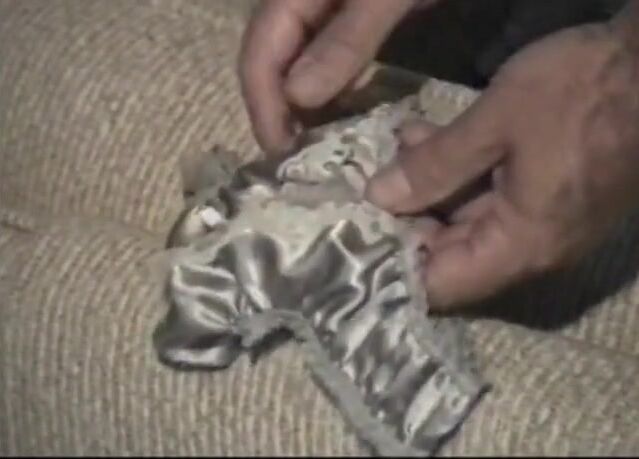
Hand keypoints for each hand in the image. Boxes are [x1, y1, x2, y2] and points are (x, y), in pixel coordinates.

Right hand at [238, 0, 423, 154]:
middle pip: (270, 60)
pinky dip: (326, 87)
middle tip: (294, 159)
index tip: (281, 153)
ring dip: (298, 105)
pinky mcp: (350, 13)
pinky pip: (323, 55)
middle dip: (276, 111)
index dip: (263, 106)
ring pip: (294, 61)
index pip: (259, 54)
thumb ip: (346, 39)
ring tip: (312, 146)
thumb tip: (298, 99)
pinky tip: (337, 112)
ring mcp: (324, 6)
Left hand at [366, 22, 638, 310]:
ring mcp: (541, 222)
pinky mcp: (546, 196)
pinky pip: (489, 199)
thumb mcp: (496, 122)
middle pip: (449, 256)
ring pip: (465, 222)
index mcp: (521, 244)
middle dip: (403, 219)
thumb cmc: (582, 92)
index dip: (393, 266)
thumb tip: (378, 198)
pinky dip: (456, 173)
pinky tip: (426, 138)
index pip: (442, 285)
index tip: (353, 237)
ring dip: (426, 188)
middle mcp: (531, 248)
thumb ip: (435, 165)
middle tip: (361, 187)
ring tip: (392, 149)